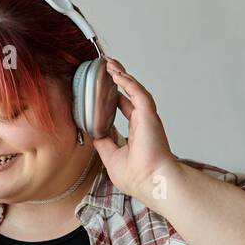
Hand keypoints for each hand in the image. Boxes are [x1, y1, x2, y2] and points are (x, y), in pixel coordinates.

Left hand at [92, 57, 180, 209]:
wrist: (150, 181)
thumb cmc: (137, 176)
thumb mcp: (111, 158)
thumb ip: (103, 143)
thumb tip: (93, 134)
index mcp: (136, 132)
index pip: (124, 107)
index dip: (115, 95)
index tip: (104, 87)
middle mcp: (143, 122)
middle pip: (130, 93)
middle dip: (119, 78)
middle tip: (107, 66)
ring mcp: (147, 117)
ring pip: (134, 89)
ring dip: (122, 75)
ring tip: (109, 63)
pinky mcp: (148, 115)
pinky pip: (137, 92)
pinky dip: (127, 81)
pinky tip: (116, 73)